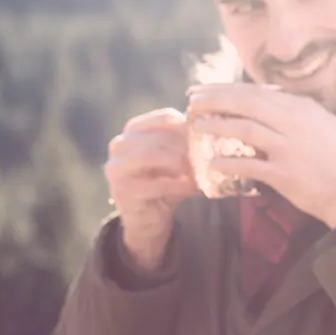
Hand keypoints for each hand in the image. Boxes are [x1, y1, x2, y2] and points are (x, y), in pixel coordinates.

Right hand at [104, 108, 198, 271]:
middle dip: (186, 148)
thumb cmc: (167, 181)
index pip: (165, 117)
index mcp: (135, 129)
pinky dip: (177, 186)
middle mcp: (120, 143)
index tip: (208, 141)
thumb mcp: (178, 158)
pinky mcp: (121, 191)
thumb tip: (218, 131)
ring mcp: (116, 167)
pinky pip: (153, 184)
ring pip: (150, 154)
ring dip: (179, 163)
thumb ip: (189, 143)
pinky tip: (192, 189)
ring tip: (198, 172)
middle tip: (208, 158)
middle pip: (159, 136)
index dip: (190, 128)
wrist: (149, 217)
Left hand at [185, 83, 335, 227]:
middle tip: (192, 101)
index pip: (258, 92)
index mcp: (304, 108)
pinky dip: (227, 164)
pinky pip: (248, 166)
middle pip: (247, 104)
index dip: (227, 89)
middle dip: (215, 100)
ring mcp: (288, 148)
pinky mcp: (283, 174)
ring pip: (244, 129)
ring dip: (216, 126)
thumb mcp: (326, 125)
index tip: (205, 89)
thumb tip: (272, 100)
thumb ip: (299, 112)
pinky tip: (211, 164)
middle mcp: (295, 123)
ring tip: (196, 126)